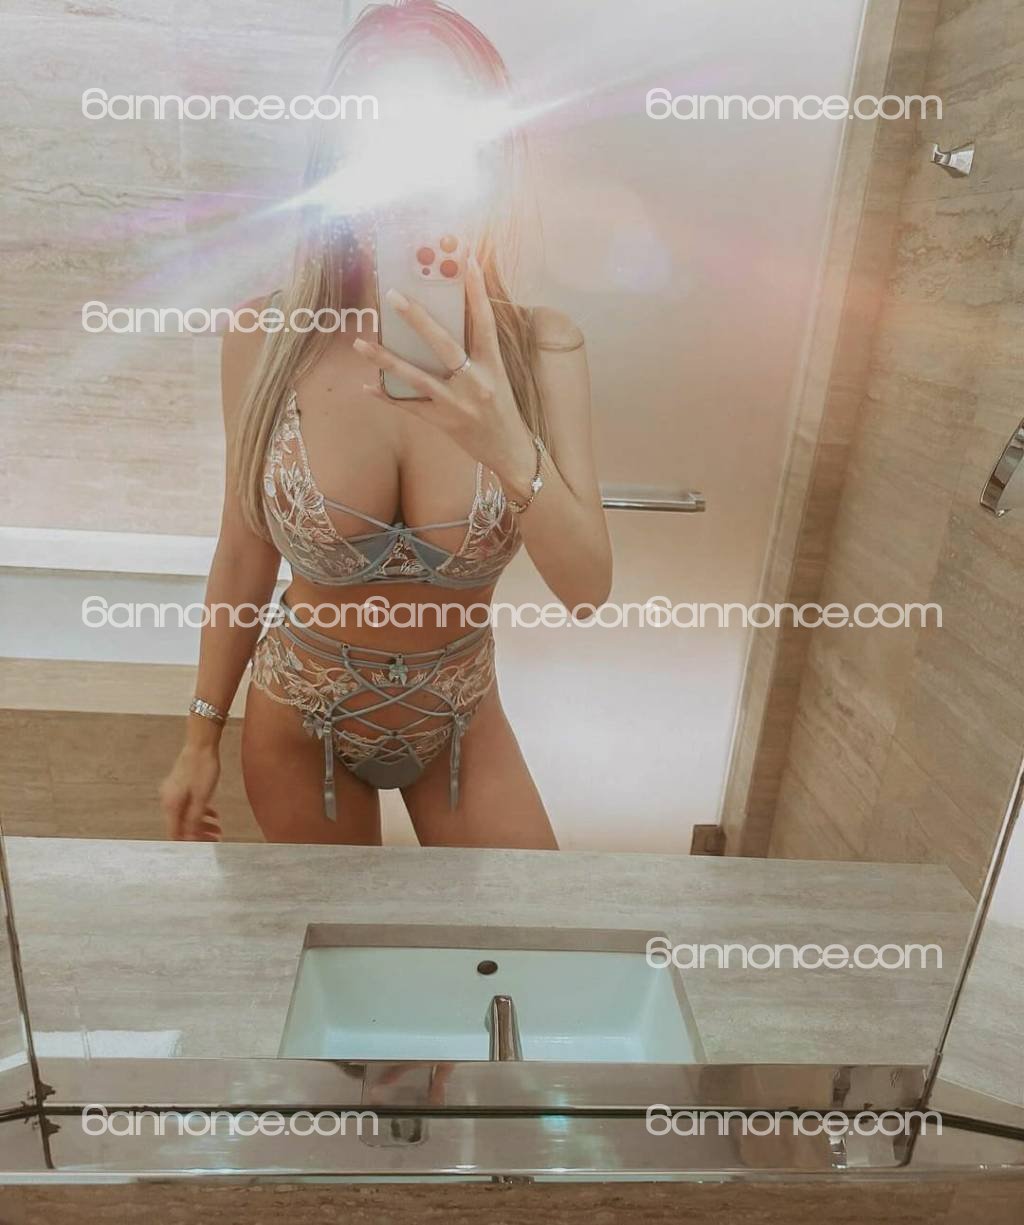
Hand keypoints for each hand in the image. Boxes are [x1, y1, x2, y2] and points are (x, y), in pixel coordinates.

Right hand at [159, 744, 222, 840]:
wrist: (201, 745)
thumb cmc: (202, 769)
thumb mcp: (202, 798)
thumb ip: (195, 819)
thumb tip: (191, 837)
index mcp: (170, 805)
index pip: (175, 833)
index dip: (190, 843)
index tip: (205, 846)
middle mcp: (168, 800)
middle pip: (181, 825)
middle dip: (199, 834)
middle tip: (216, 838)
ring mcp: (173, 792)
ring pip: (186, 815)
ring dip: (202, 823)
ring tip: (218, 827)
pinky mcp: (180, 786)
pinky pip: (188, 805)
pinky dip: (200, 811)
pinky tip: (213, 814)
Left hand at [352, 256, 536, 495]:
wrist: (510, 451)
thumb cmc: (502, 409)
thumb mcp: (497, 375)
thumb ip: (476, 350)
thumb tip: (448, 320)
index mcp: (493, 365)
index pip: (484, 321)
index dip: (476, 290)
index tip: (466, 260)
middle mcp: (475, 382)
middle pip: (444, 344)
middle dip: (417, 318)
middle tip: (392, 295)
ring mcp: (457, 403)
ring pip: (416, 376)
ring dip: (386, 358)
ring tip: (360, 342)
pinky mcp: (442, 422)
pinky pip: (408, 406)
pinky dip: (386, 396)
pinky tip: (366, 385)